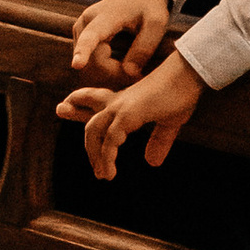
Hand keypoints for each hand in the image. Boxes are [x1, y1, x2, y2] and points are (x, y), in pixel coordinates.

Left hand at [57, 50, 204, 179]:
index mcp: (127, 101)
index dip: (81, 102)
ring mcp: (121, 107)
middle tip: (60, 110)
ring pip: (94, 129)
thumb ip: (158, 141)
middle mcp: (119, 102)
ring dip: (94, 153)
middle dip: (74, 113)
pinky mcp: (128, 114)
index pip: (97, 100)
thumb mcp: (169, 123)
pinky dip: (108, 157)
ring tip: (101, 173)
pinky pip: (111, 139)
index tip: (65, 104)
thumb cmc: (181, 94)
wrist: (190, 75)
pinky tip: (110, 171)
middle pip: (90, 113)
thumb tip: (152, 162)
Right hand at [69, 0, 175, 78]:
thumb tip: (128, 72)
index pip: (92, 36)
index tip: (77, 65)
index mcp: (105, 16)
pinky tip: (121, 66)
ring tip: (132, 68)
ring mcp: (80, 31)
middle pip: (93, 61)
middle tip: (138, 74)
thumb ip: (145, 46)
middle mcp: (86, 22)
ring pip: (89, 66)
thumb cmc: (148, 7)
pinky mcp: (80, 38)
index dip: (83, 51)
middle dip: (114, 73)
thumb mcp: (156, 23)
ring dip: (110, 73)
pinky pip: (89, 64)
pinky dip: (105, 70)